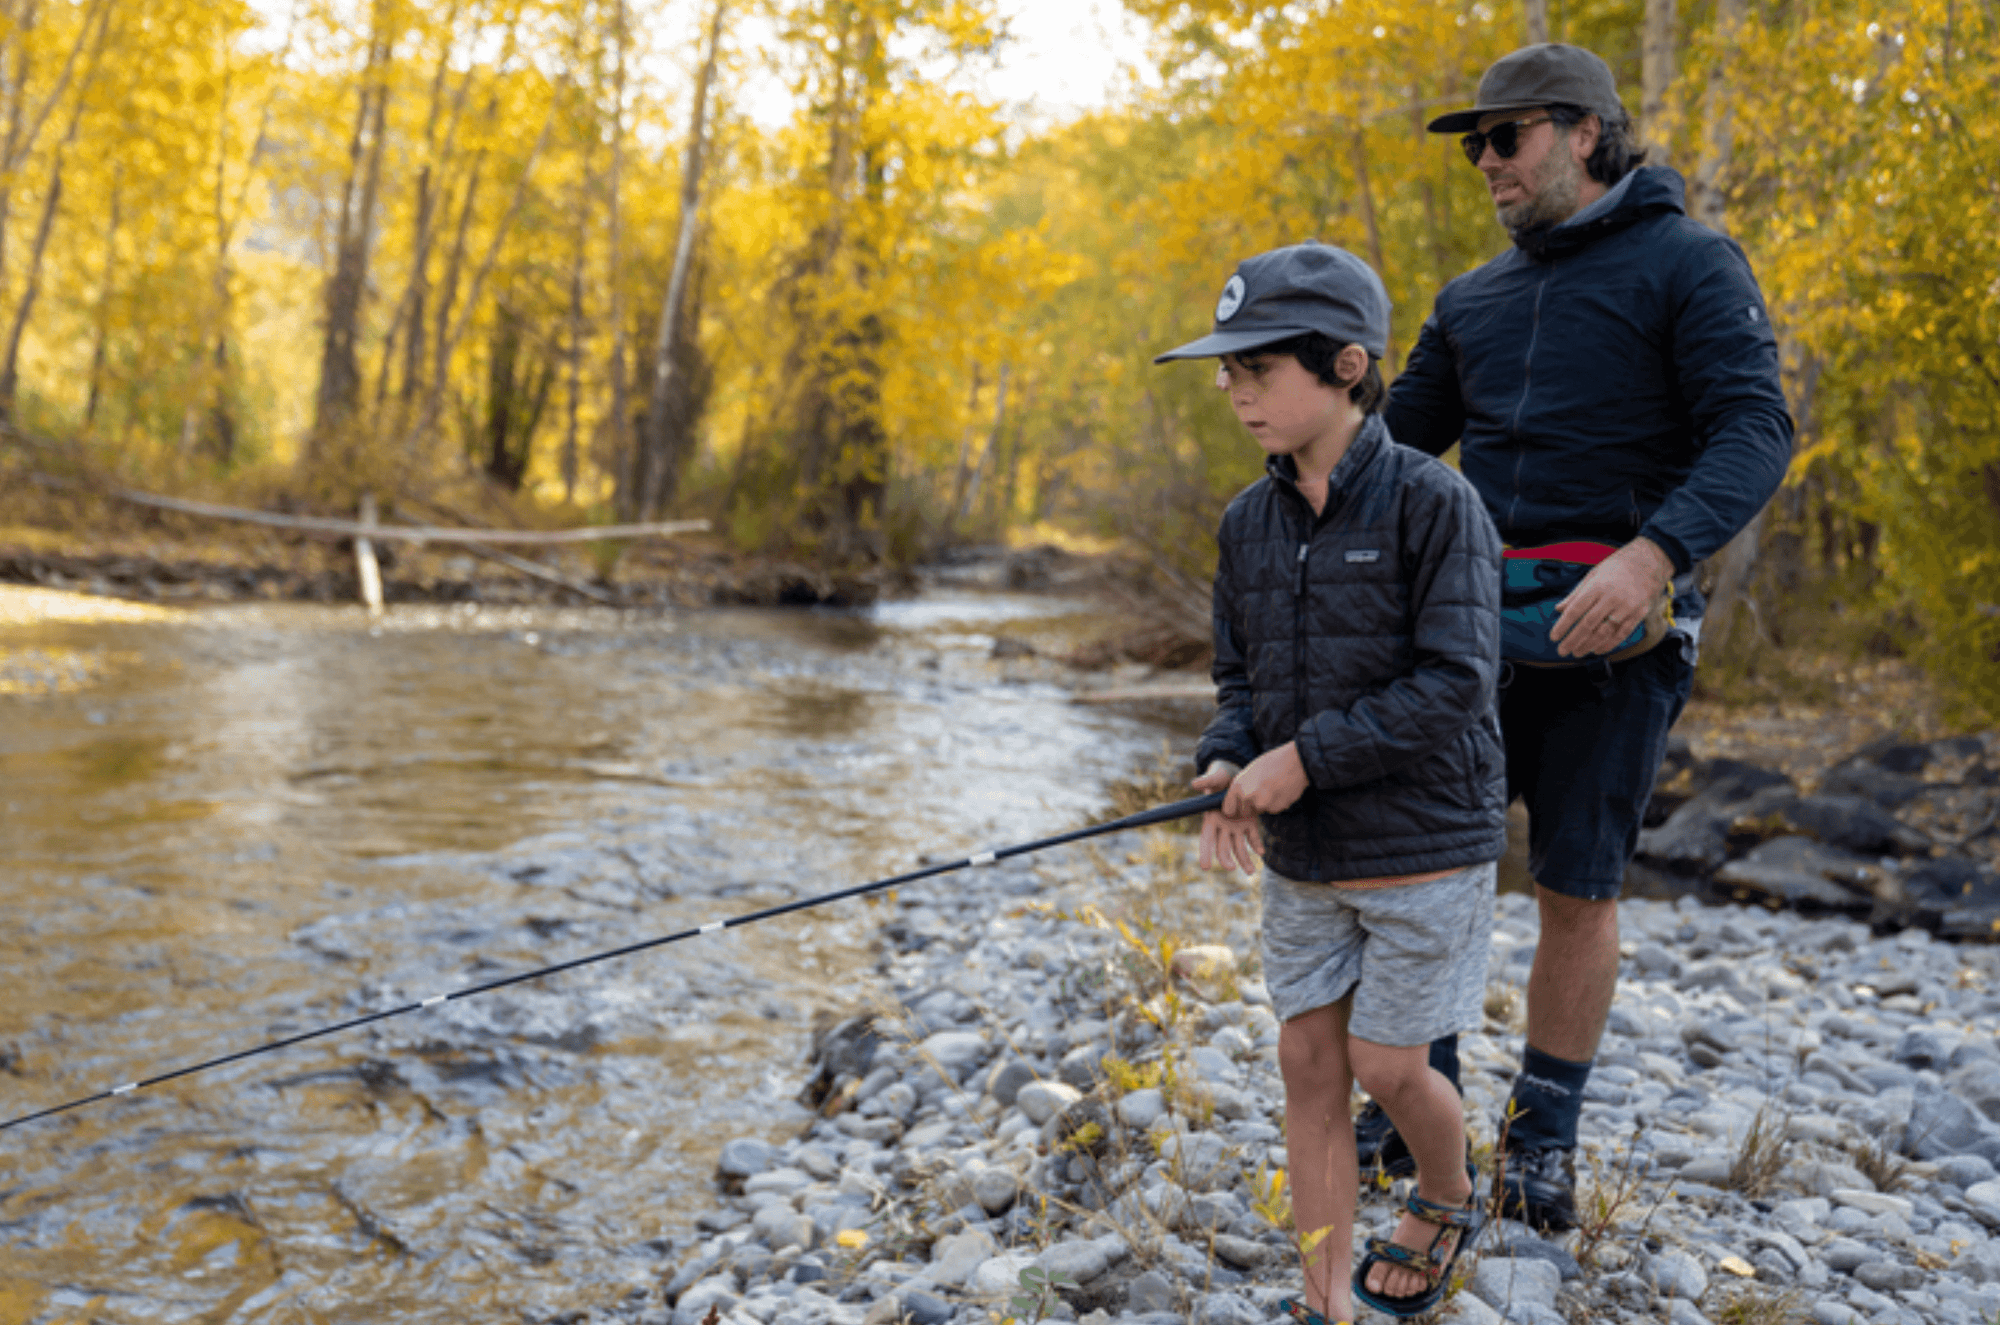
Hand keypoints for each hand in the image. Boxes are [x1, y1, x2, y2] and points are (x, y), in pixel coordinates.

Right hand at [1193, 762, 1261, 875]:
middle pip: (1223, 847)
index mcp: (1211, 818)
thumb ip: (1208, 780)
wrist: (1236, 774)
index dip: (1204, 853)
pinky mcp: (1249, 823)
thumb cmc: (1221, 776)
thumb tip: (1194, 783)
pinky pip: (1253, 837)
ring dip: (1244, 860)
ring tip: (1251, 872)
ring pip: (1239, 847)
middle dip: (1226, 859)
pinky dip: (1257, 845)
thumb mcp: (1216, 777)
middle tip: (1231, 868)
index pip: (1206, 839)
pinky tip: (1261, 852)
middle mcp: (1223, 826)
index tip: (1205, 867)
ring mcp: (1236, 826)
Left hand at [1226, 742, 1309, 817]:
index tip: (1239, 807)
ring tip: (1272, 787)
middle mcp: (1247, 797)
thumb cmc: (1272, 763)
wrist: (1295, 762)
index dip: (1234, 809)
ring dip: (1264, 804)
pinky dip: (1276, 803)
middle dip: (1250, 807)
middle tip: (1260, 793)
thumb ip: (1242, 788)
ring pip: (1260, 810)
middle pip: (1245, 813)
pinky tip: (1281, 790)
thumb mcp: (1250, 772)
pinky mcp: (1276, 808)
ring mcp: (1262, 804)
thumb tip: (1238, 801)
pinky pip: (1272, 809)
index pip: (1228, 810)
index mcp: (1237, 786)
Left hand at [1550, 538, 1672, 658]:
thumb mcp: (1593, 575)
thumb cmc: (1616, 567)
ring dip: (1589, 645)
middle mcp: (1612, 597)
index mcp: (1597, 586)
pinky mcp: (1639, 613)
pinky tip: (1597, 650)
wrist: (1648, 562)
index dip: (1563, 625)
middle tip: (1562, 650)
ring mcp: (1627, 606)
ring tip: (1577, 653)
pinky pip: (1623, 633)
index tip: (1553, 637)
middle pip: (1588, 624)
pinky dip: (1609, 644)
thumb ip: (1576, 594)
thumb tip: (1558, 609)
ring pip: (1605, 631)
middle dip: (1573, 640)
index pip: (1576, 610)